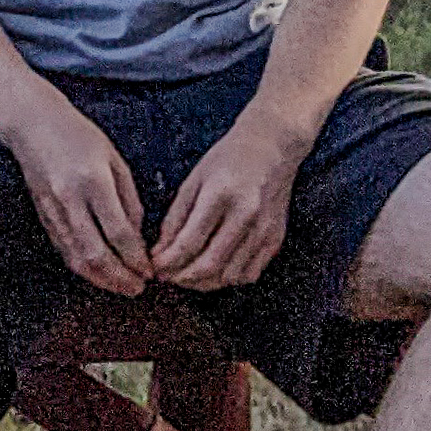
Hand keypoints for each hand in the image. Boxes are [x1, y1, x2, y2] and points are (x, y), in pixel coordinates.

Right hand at [9, 98, 151, 293]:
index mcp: (94, 181)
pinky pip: (64, 251)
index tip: (149, 270)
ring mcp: (53, 211)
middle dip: (120, 278)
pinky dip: (83, 268)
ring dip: (102, 280)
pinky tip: (98, 274)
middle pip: (96, 254)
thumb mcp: (114, 160)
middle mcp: (70, 200)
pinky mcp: (43, 217)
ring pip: (77, 258)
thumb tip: (137, 238)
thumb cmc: (78, 136)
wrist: (33, 125)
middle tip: (138, 288)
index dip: (136, 258)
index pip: (119, 232)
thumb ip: (129, 199)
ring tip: (122, 287)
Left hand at [151, 112, 306, 290]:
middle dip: (182, 278)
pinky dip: (228, 279)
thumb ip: (175, 218)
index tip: (154, 266)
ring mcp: (264, 230)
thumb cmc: (228, 159)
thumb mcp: (194, 180)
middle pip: (210, 265)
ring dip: (203, 283)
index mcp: (220, 195)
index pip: (190, 242)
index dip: (168, 261)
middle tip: (166, 276)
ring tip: (186, 275)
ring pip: (229, 276)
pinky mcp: (275, 239)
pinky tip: (214, 270)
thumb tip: (160, 253)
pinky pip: (249, 274)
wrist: (272, 148)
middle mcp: (246, 215)